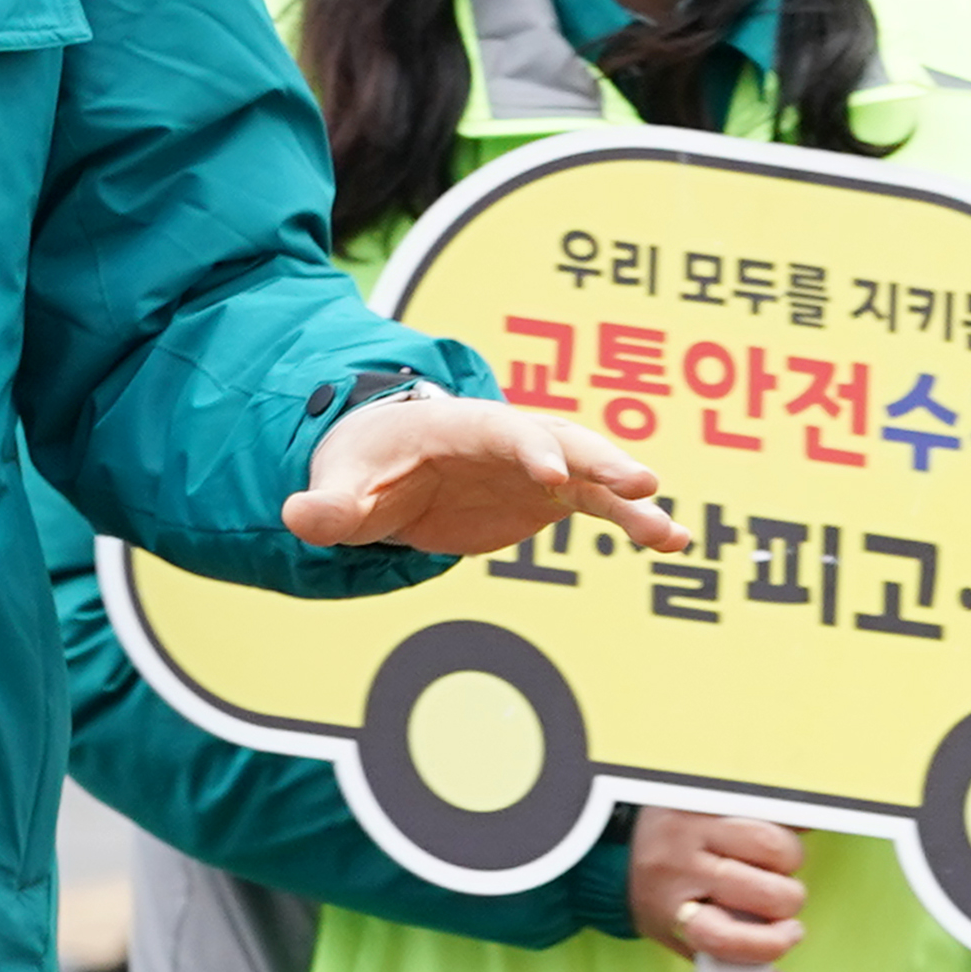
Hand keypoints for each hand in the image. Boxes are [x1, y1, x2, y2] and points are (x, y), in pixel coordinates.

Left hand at [284, 392, 683, 557]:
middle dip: (600, 461)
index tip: (551, 474)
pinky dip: (634, 521)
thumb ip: (327, 507)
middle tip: (641, 484)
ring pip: (592, 474)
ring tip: (670, 533)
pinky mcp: (549, 493)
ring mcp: (535, 464)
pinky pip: (599, 504)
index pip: (500, 430)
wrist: (387, 468)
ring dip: (630, 498)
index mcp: (459, 427)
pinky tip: (673, 545)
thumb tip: (297, 516)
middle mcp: (509, 437)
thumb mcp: (340, 488)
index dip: (527, 447)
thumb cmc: (363, 467)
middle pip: (563, 440)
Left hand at [629, 807, 805, 970]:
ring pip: (775, 846)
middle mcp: (682, 866)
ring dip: (788, 860)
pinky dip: (784, 822)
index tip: (786, 937)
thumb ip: (730, 959)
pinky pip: (768, 808)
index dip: (768, 944)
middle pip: (769, 891)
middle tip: (778, 899)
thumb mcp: (679, 934)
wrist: (611, 845)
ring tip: (773, 864)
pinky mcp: (709, 797)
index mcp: (672, 911)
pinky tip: (778, 831)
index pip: (728, 938)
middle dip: (788, 900)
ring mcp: (694, 826)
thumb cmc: (655, 896)